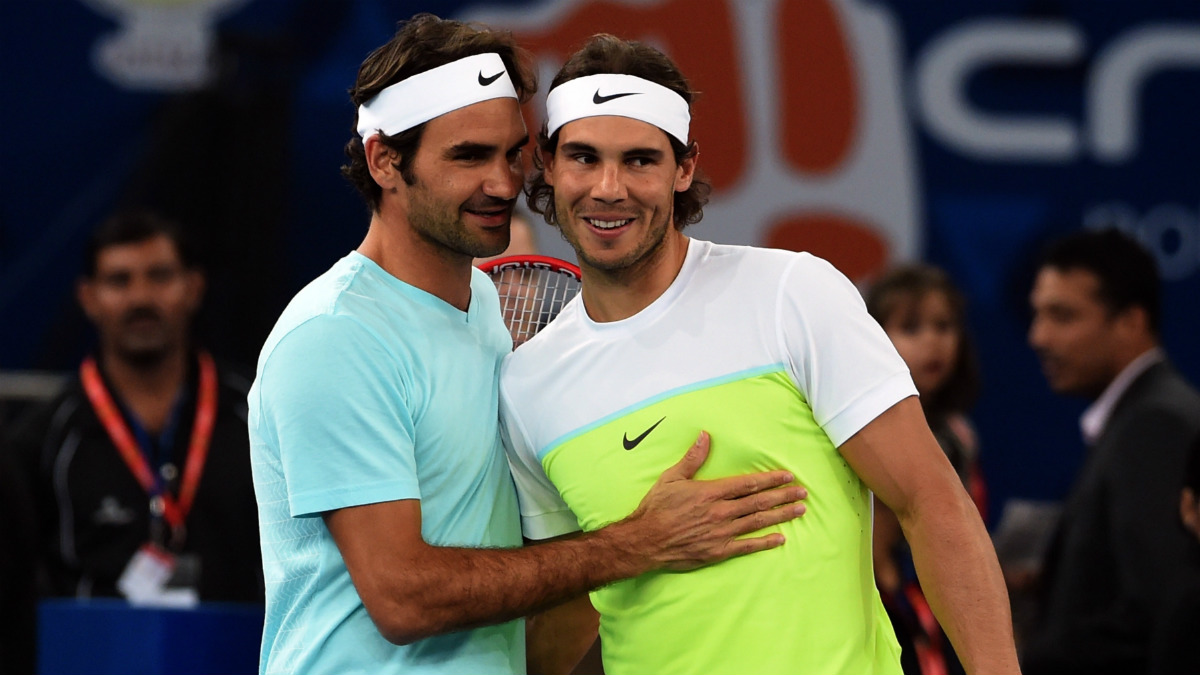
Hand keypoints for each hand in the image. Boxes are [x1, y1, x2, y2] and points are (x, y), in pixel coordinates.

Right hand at [616, 431, 806, 570]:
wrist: (645, 541)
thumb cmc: (656, 508)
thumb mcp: (671, 478)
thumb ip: (692, 458)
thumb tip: (705, 436)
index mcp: (711, 492)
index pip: (748, 484)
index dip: (770, 479)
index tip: (787, 476)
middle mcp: (721, 511)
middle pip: (759, 502)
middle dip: (783, 495)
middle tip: (802, 492)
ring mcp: (721, 533)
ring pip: (757, 522)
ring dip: (781, 515)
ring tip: (799, 510)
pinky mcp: (718, 551)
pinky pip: (747, 546)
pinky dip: (765, 542)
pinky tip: (780, 539)